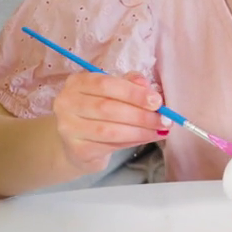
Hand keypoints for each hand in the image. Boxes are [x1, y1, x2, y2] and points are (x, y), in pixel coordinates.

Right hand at [51, 72, 167, 174]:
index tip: (156, 100)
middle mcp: (67, 103)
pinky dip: (132, 142)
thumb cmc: (97, 115)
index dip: (133, 92)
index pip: (105, 83)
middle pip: (108, 108)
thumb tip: (146, 84)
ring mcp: (69, 128)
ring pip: (110, 130)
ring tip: (159, 130)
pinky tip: (145, 138)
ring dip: (140, 131)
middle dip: (141, 114)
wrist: (76, 145)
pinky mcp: (77, 149)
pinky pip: (110, 145)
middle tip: (164, 119)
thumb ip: (127, 85)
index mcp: (76, 83)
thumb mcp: (111, 94)